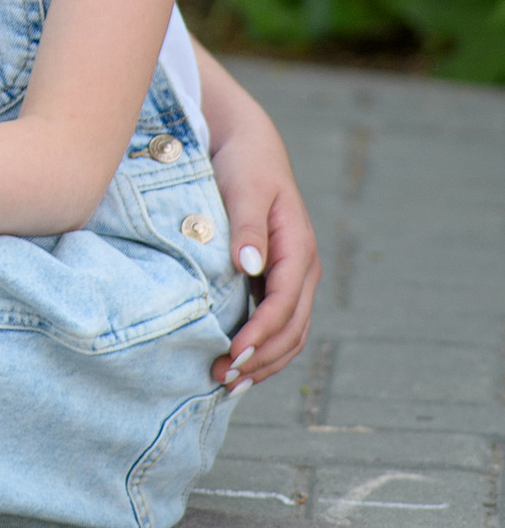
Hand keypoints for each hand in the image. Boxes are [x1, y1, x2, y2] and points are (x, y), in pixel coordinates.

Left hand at [206, 117, 318, 389]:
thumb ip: (247, 227)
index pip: (285, 304)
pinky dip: (263, 349)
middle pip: (292, 329)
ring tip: (229, 382)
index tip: (233, 352)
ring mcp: (294, 278)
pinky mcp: (277, 281)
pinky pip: (278, 325)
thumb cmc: (244, 165)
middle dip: (261, 358)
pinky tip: (238, 364)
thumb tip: (250, 267)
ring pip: (290, 334)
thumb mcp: (245, 188)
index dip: (261, 332)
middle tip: (223, 378)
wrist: (247, 145)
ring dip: (264, 362)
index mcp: (299, 248)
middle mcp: (303, 269)